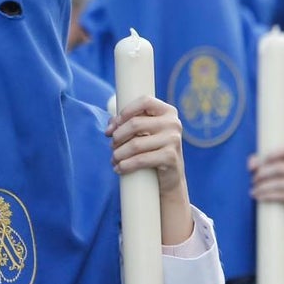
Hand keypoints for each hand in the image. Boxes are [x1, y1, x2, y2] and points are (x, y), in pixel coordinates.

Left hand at [107, 96, 193, 243]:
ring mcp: (175, 141)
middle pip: (137, 123)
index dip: (123, 112)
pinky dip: (127, 165)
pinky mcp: (171, 159)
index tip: (110, 127)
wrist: (168, 183)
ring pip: (137, 143)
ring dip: (119, 153)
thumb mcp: (143, 135)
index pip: (143, 100)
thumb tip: (108, 117)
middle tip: (111, 146)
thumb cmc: (151, 155)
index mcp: (167, 111)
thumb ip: (130, 122)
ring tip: (114, 160)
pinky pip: (143, 159)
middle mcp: (174, 123)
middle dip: (118, 136)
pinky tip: (119, 169)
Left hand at [248, 147, 283, 236]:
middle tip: (253, 180)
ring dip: (263, 187)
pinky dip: (268, 196)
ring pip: (279, 184)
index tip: (260, 162)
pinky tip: (259, 197)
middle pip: (280, 168)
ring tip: (253, 191)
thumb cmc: (282, 181)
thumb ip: (260, 162)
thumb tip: (251, 166)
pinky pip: (283, 196)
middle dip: (262, 174)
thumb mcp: (274, 169)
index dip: (273, 154)